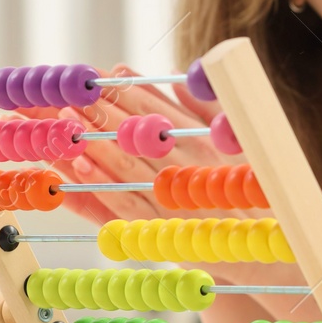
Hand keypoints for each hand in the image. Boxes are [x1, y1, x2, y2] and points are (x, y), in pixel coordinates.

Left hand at [10, 64, 245, 226]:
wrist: (262, 248)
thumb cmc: (249, 194)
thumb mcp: (237, 144)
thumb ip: (207, 111)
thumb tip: (177, 78)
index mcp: (204, 140)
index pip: (155, 106)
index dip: (122, 88)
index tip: (93, 74)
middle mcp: (188, 164)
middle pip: (133, 129)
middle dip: (95, 107)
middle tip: (60, 92)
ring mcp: (173, 196)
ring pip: (124, 161)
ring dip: (89, 139)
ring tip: (59, 120)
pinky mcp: (163, 228)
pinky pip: (125, 202)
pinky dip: (100, 184)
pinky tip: (77, 167)